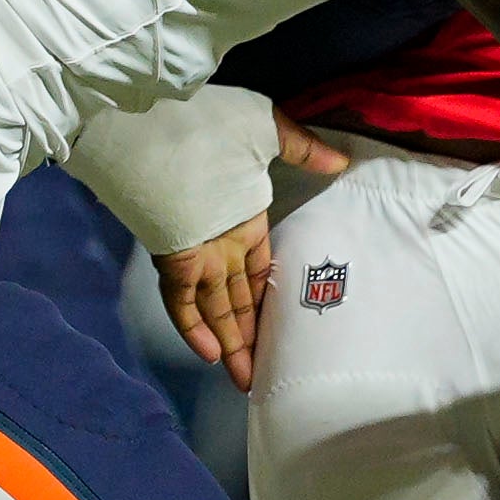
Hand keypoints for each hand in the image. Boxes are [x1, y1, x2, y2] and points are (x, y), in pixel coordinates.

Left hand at [147, 115, 346, 390]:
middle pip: (235, 301)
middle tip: (261, 376)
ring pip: (212, 310)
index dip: (266, 302)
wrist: (157, 117)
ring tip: (245, 382)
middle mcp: (220, 243)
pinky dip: (194, 328)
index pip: (257, 272)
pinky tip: (211, 355)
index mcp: (243, 219)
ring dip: (228, 345)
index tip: (281, 331)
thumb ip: (303, 148)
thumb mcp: (266, 130)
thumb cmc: (212, 120)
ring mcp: (196, 253)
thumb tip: (342, 160)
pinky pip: (182, 302)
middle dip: (249, 338)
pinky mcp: (173, 257)